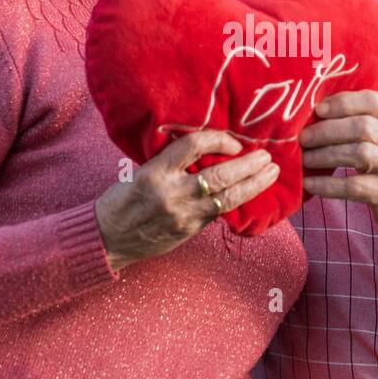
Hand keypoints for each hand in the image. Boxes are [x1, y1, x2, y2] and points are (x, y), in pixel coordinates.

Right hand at [95, 131, 279, 270]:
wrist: (107, 239)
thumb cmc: (122, 200)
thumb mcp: (141, 172)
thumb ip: (172, 164)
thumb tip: (207, 151)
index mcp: (155, 172)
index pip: (193, 147)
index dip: (219, 140)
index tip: (234, 141)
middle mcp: (171, 193)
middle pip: (220, 176)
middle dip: (248, 165)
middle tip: (267, 157)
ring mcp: (183, 215)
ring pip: (227, 199)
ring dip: (253, 185)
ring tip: (270, 173)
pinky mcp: (189, 231)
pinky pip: (220, 214)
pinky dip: (238, 202)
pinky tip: (252, 194)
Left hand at [299, 90, 377, 237]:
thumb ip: (361, 120)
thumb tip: (316, 110)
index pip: (373, 101)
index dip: (344, 102)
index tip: (318, 109)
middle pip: (363, 127)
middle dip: (327, 130)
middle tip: (303, 138)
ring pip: (359, 153)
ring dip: (325, 155)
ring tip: (305, 159)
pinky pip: (353, 186)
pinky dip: (327, 184)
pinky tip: (309, 183)